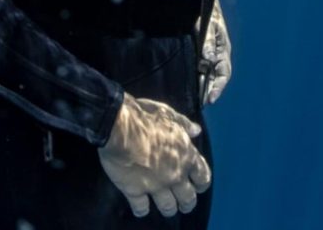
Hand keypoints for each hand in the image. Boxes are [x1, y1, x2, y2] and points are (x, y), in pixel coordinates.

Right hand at [97, 93, 210, 217]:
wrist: (119, 127)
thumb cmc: (145, 116)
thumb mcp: (167, 113)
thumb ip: (183, 124)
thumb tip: (196, 130)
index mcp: (185, 155)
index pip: (203, 176)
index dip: (202, 182)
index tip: (199, 184)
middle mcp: (174, 175)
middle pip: (188, 198)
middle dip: (187, 202)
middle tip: (184, 202)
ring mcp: (155, 185)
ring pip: (168, 207)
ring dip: (168, 208)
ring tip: (167, 207)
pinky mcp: (135, 191)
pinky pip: (141, 208)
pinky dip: (142, 208)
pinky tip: (141, 206)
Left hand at [199, 0, 231, 104]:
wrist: (203, 0)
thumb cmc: (207, 13)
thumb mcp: (207, 27)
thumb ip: (207, 42)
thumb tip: (208, 60)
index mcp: (223, 50)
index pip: (224, 74)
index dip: (218, 87)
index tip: (210, 99)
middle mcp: (219, 54)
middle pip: (217, 77)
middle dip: (211, 90)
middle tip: (201, 102)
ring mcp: (211, 53)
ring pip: (210, 73)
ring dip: (205, 84)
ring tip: (196, 97)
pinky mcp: (203, 50)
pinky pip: (203, 66)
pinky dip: (200, 76)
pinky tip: (192, 81)